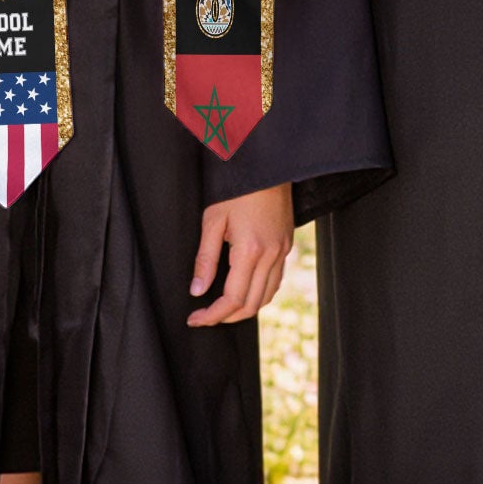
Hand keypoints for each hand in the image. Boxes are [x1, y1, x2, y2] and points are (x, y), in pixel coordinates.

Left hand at [187, 181, 293, 326]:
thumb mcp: (213, 220)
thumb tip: (197, 290)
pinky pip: (276, 280)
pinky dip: (260, 293)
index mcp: (250, 250)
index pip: (232, 299)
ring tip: (223, 308)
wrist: (267, 165)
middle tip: (205, 316)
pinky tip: (245, 289)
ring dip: (245, 308)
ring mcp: (282, 250)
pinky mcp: (287, 244)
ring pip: (267, 295)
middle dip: (227, 317)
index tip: (195, 318)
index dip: (212, 315)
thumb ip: (205, 259)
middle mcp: (271, 254)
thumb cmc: (238, 188)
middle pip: (251, 304)